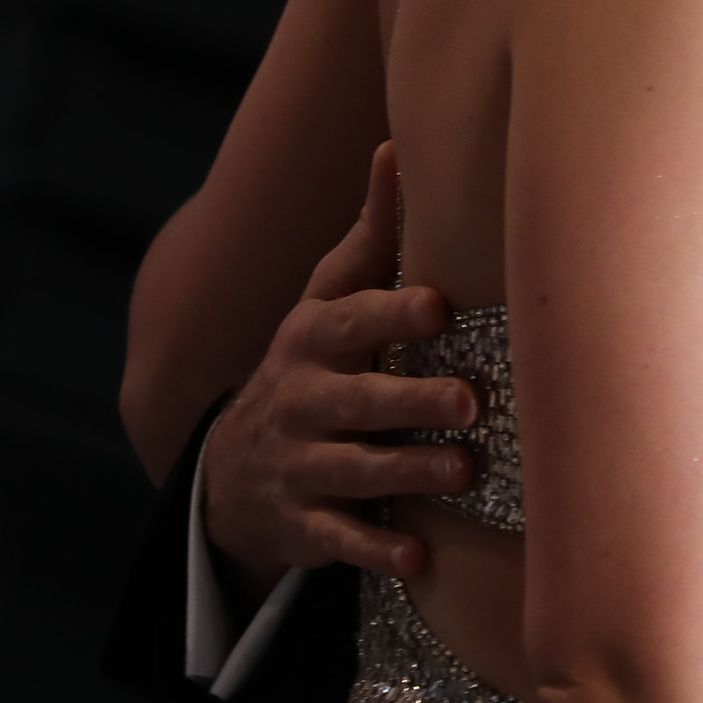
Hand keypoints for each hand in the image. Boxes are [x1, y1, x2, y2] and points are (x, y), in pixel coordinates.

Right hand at [202, 141, 478, 592]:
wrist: (231, 471)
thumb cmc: (312, 365)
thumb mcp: (323, 302)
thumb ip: (367, 239)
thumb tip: (393, 147)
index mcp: (314, 340)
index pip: (350, 321)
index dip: (391, 313)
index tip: (439, 306)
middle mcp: (302, 401)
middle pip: (357, 401)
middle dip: (411, 401)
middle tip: (471, 401)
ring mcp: (298, 466)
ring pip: (354, 471)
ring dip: (409, 472)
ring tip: (465, 470)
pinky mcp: (302, 526)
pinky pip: (339, 541)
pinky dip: (377, 549)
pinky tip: (419, 555)